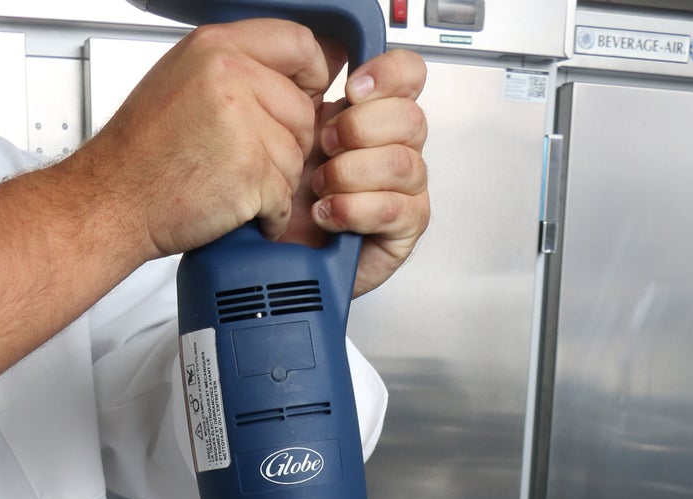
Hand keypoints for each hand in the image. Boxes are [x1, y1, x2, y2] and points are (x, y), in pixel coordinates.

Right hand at [85, 20, 335, 262]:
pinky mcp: (250, 173)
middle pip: (302, 110)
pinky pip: (285, 197)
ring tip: (234, 185)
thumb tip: (296, 74)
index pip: (298, 43)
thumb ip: (239, 69)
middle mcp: (230, 77)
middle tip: (252, 160)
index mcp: (215, 47)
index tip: (309, 94)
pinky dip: (269, 215)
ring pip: (296, 156)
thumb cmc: (143, 151)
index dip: (313, 73)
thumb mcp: (183, 79)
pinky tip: (239, 209)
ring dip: (276, 181)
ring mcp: (243, 126)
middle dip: (287, 143)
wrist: (113, 200)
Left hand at [298, 48, 429, 297]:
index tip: (352, 90)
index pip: (409, 75)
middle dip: (359, 131)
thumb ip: (313, 89)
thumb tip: (328, 50)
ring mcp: (407, 189)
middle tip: (325, 148)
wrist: (282, 256)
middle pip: (410, 118)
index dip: (388, 75)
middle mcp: (398, 148)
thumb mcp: (294, 132)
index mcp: (377, 116)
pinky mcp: (406, 228)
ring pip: (401, 163)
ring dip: (351, 173)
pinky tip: (327, 214)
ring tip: (320, 189)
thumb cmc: (291, 197)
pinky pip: (393, 207)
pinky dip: (353, 209)